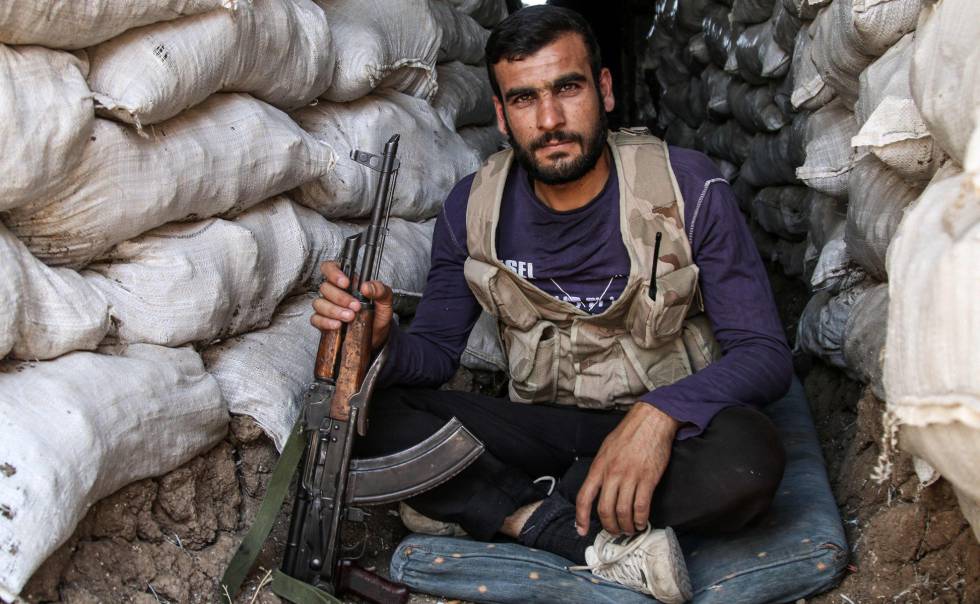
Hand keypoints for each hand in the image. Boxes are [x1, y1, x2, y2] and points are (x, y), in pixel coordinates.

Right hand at [311, 260, 393, 349]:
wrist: (377, 336)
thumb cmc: (378, 315)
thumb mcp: (385, 301)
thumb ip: (380, 290)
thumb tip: (367, 286)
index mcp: (348, 282)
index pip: (331, 268)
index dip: (334, 273)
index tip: (346, 283)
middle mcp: (335, 292)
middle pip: (325, 287)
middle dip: (340, 297)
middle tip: (355, 306)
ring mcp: (328, 307)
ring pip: (319, 303)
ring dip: (334, 310)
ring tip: (350, 317)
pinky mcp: (324, 322)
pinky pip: (316, 319)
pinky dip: (326, 322)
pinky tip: (338, 325)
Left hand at [575, 403, 678, 535]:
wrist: (650, 421)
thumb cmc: (628, 434)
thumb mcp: (606, 449)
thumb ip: (600, 469)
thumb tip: (597, 487)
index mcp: (598, 467)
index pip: (584, 497)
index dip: (581, 517)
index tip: (581, 530)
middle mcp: (612, 474)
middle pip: (605, 510)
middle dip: (609, 527)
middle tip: (614, 532)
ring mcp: (630, 477)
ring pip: (623, 512)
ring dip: (626, 526)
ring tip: (630, 530)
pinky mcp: (647, 479)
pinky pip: (641, 506)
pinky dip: (641, 519)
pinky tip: (642, 522)